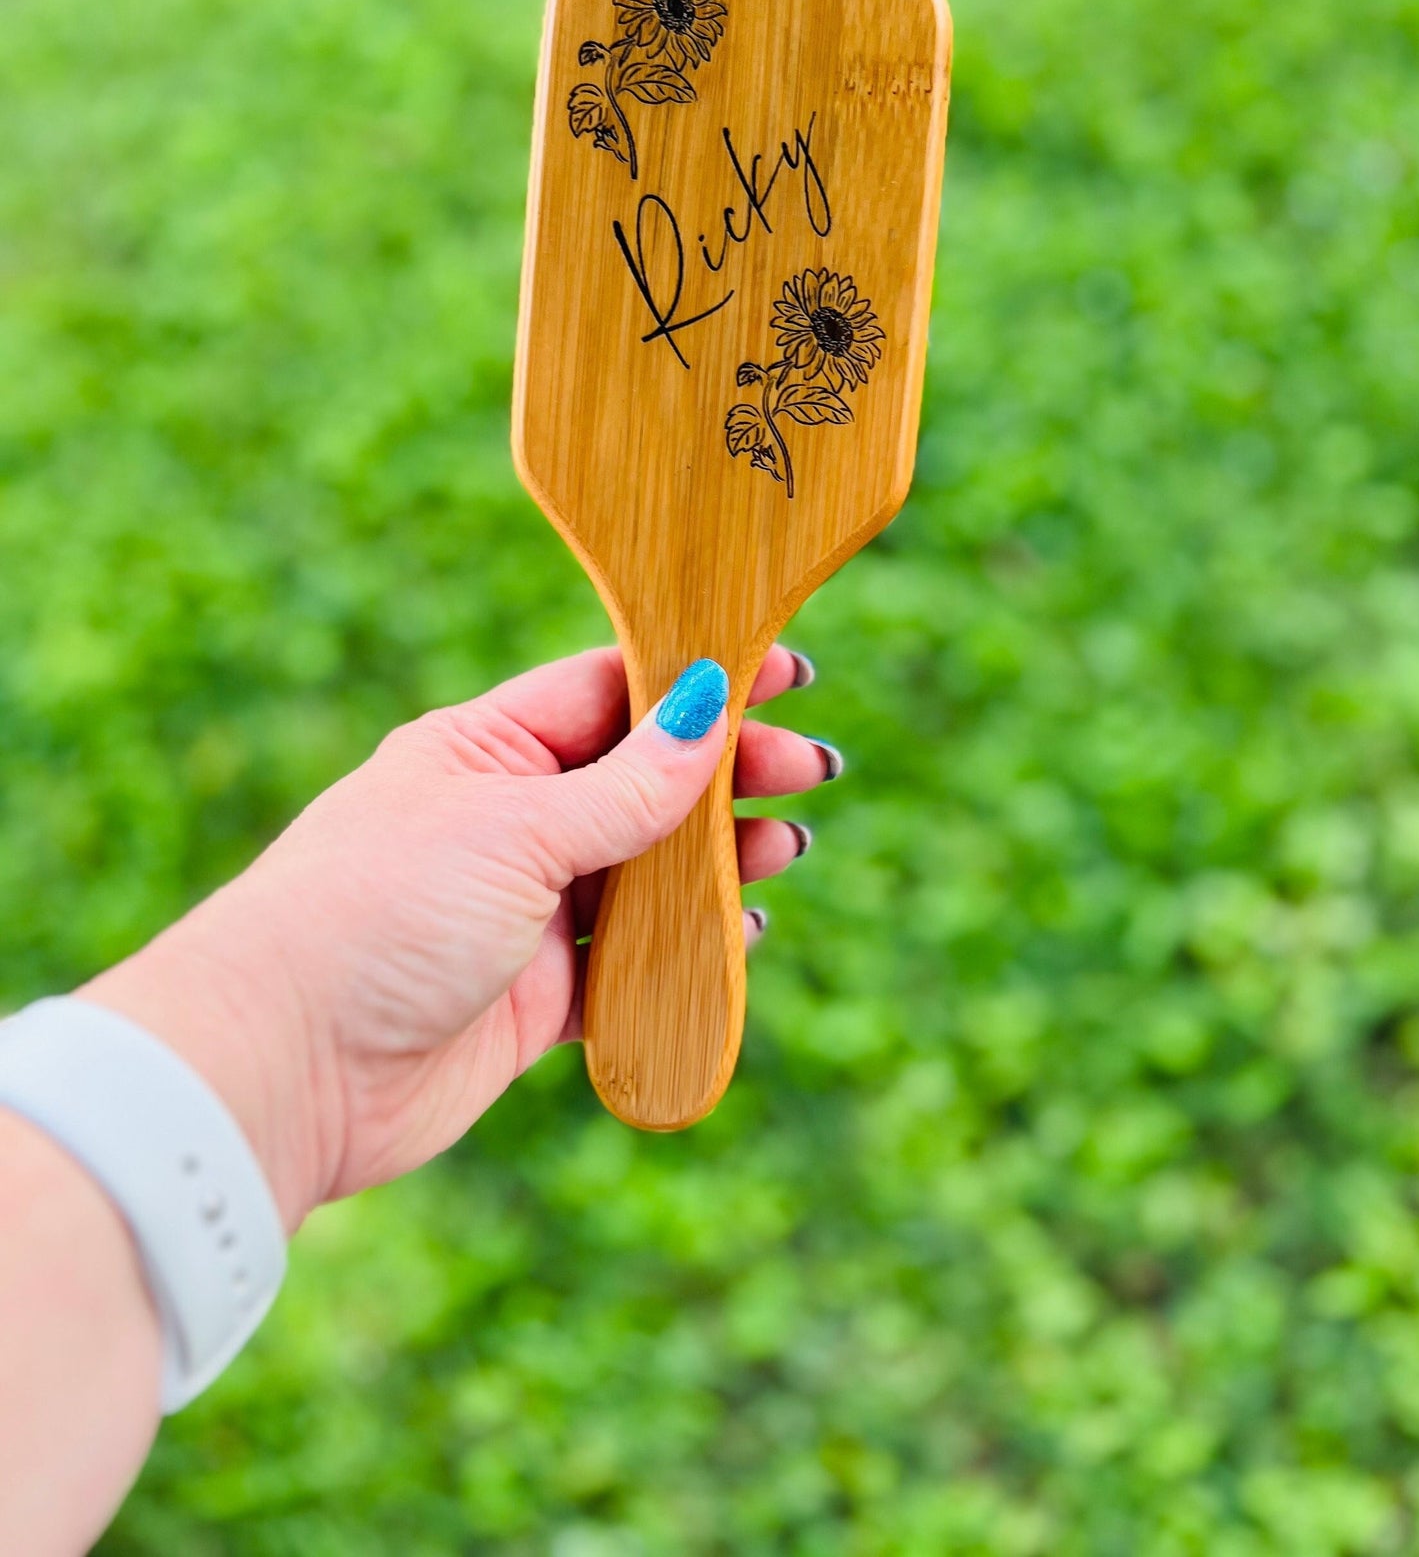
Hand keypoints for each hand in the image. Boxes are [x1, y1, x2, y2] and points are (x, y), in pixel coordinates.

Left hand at [84, 646, 830, 1227]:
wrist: (282, 1071)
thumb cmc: (375, 915)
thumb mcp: (513, 829)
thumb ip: (625, 787)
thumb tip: (706, 709)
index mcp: (483, 749)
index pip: (611, 693)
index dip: (699, 680)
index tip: (783, 672)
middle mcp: (504, 821)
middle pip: (642, 781)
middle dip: (728, 774)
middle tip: (811, 769)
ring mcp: (519, 911)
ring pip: (645, 872)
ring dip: (719, 860)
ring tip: (789, 849)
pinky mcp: (531, 998)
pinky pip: (629, 963)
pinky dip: (687, 952)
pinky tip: (740, 937)